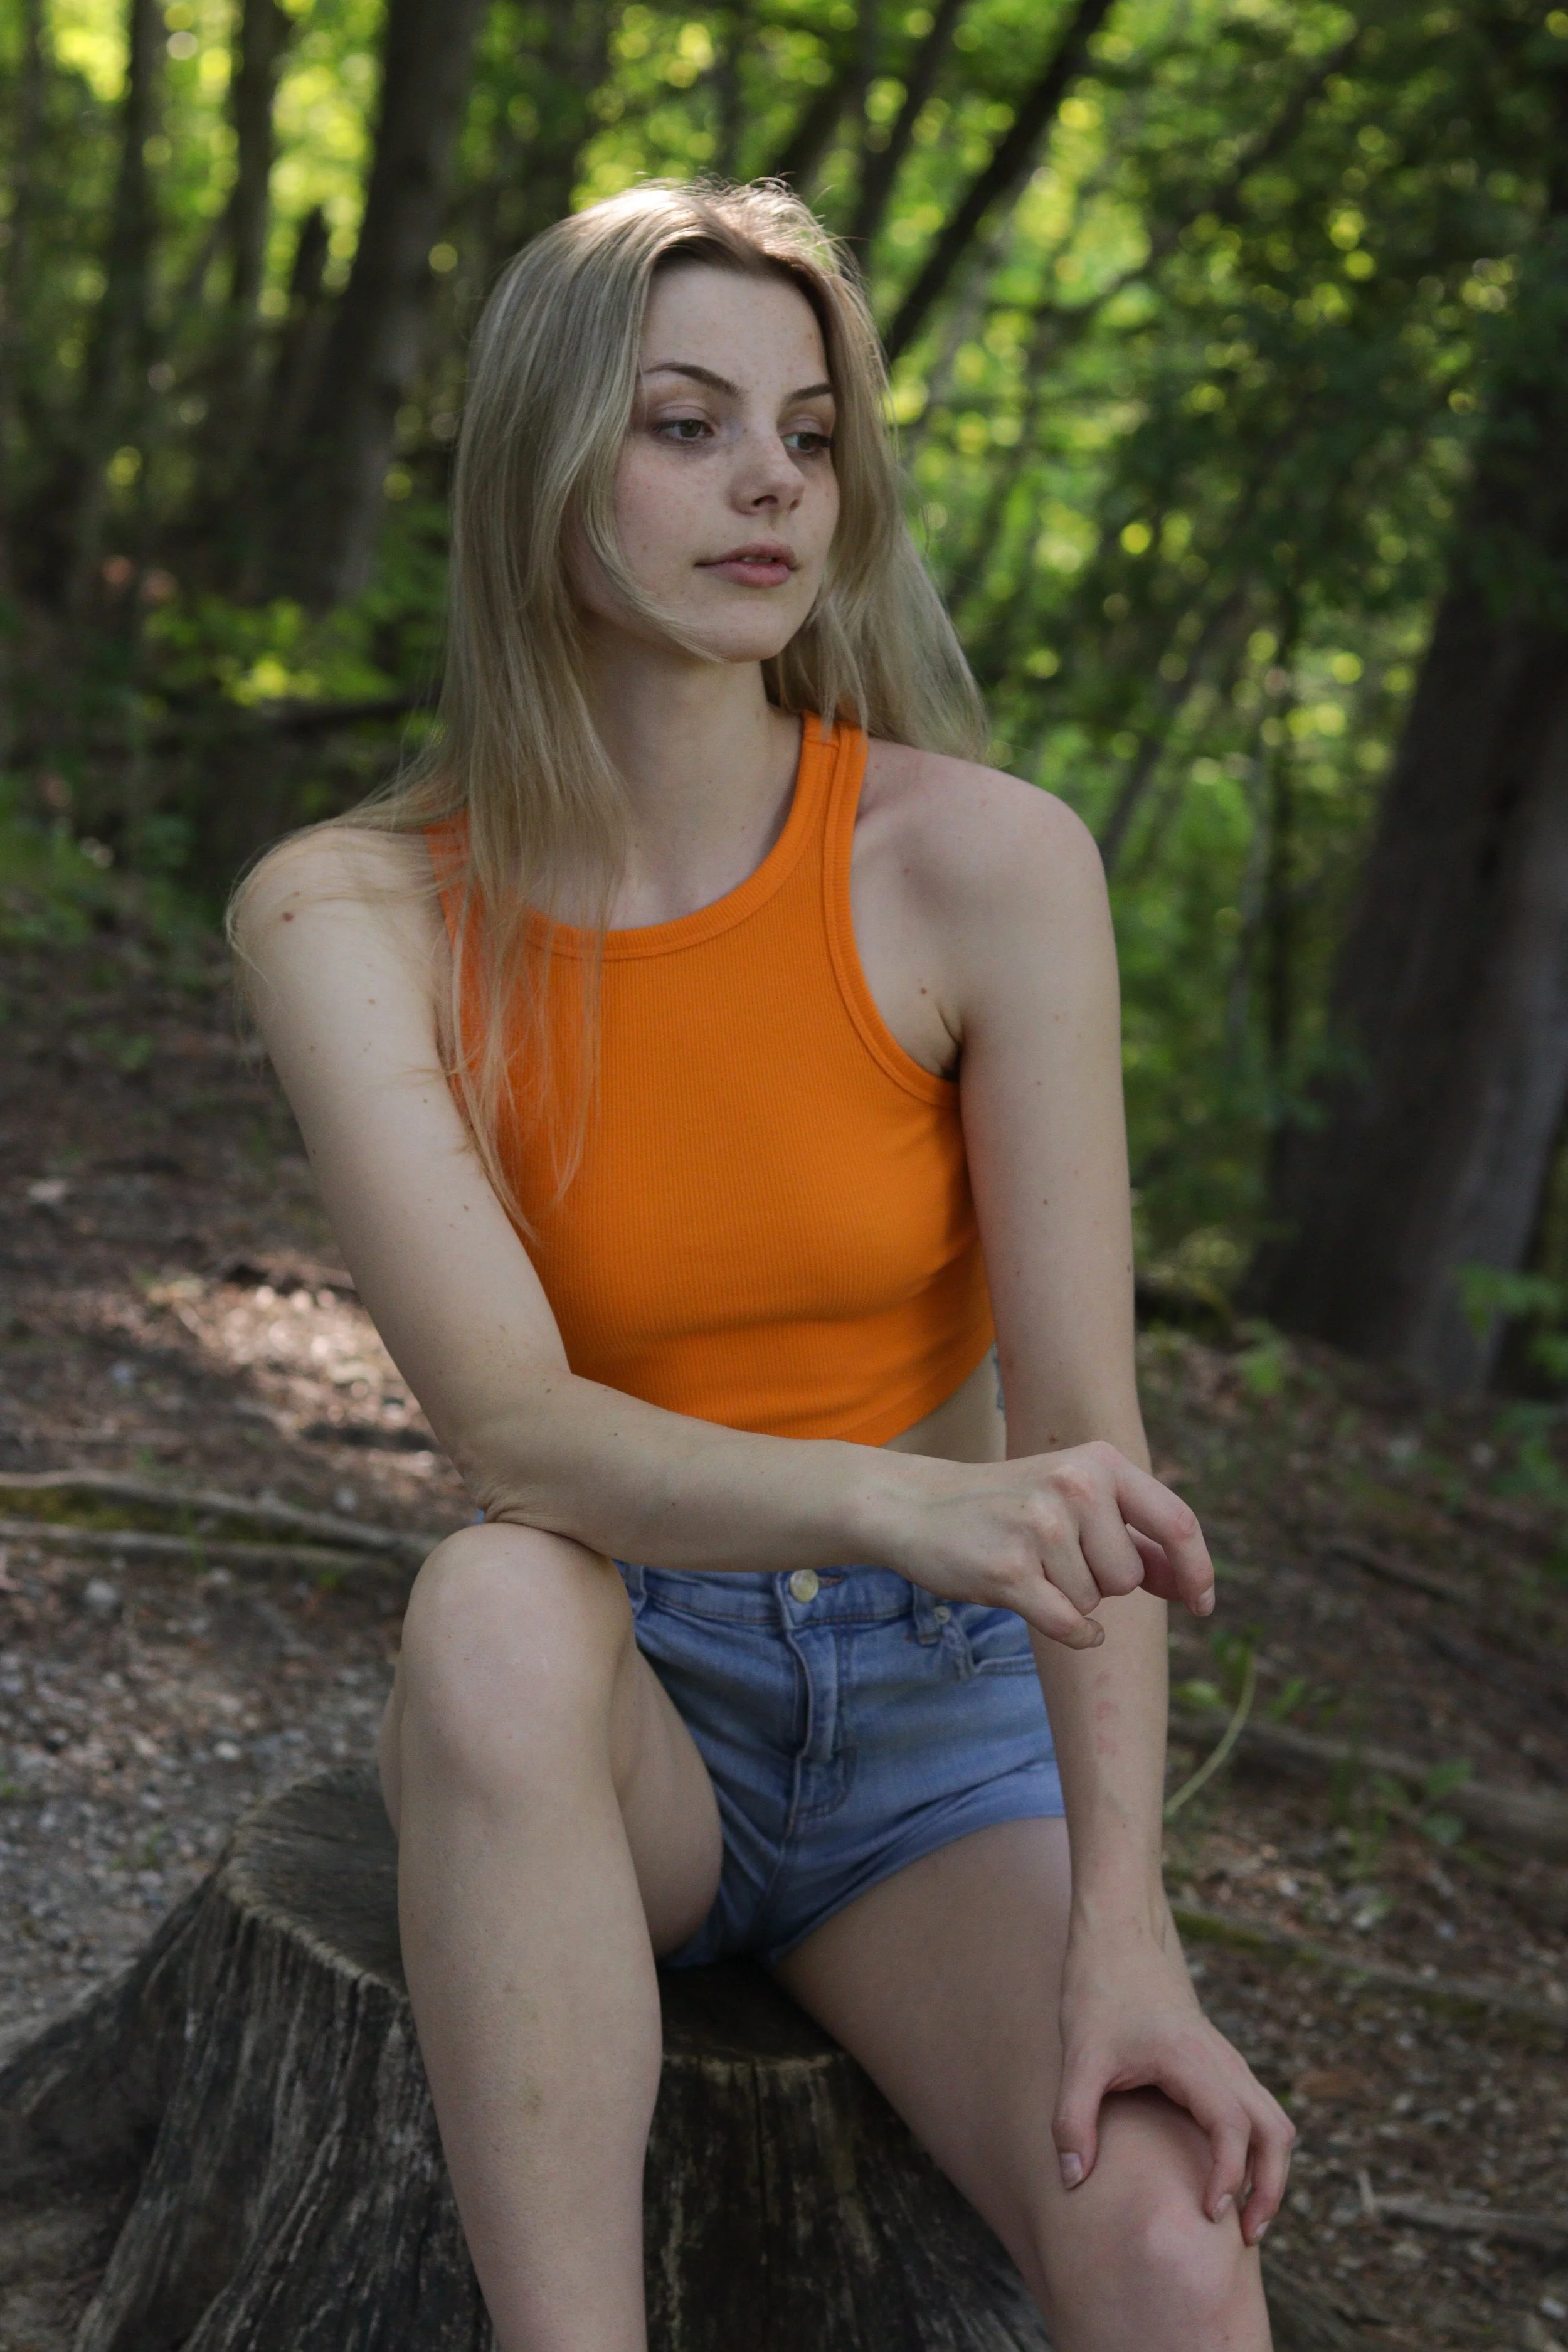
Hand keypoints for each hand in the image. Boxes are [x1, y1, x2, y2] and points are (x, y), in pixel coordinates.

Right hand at [893, 1439, 1213, 1649]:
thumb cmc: (1007, 1508)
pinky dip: (1068, 1632)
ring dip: (1067, 1599)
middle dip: (1101, 1582)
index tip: (1203, 1604)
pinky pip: (1070, 1625)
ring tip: (1027, 1563)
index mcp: (1099, 1462)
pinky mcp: (1009, 1569)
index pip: (1177, 1522)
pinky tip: (1039, 1606)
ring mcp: (1040, 1525)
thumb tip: (1189, 1583)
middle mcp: (1074, 1485)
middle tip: (1053, 1556)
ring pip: (1094, 1602)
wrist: (918, 1507)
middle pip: (1129, 1575)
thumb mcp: (1074, 1498)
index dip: (1198, 1570)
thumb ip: (1132, 1534)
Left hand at [1053, 1907, 1293, 2245]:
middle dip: (1269, 2187)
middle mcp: (1222, 2060)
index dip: (1228, 2177)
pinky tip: (1230, 2175)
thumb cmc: (1099, 1992)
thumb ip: (1072, 2119)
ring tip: (1245, 2216)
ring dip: (1270, 2169)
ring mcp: (1227, 2058)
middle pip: (1274, 2131)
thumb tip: (1072, 2180)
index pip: (1232, 2129)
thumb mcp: (1078, 2057)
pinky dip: (1259, 2147)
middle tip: (1245, 2237)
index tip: (1209, 2215)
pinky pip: (1259, 2109)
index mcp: (1192, 2059)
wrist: (1119, 1938)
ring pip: (1275, 2120)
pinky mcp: (1222, 2061)